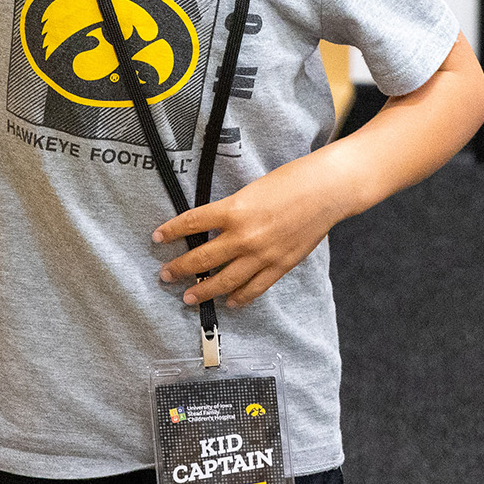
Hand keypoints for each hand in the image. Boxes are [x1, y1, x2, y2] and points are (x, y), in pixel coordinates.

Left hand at [153, 148, 364, 308]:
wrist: (326, 191)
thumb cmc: (291, 181)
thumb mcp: (252, 190)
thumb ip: (233, 211)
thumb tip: (215, 227)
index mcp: (233, 210)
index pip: (192, 223)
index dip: (171, 231)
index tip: (157, 237)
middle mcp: (243, 236)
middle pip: (202, 258)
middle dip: (180, 269)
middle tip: (165, 275)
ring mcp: (262, 255)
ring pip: (224, 280)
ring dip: (203, 291)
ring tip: (188, 298)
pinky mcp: (280, 266)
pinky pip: (254, 288)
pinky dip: (239, 298)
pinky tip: (229, 302)